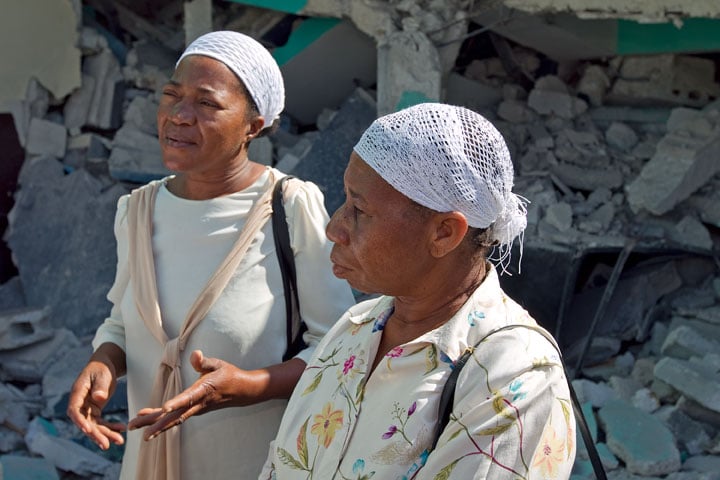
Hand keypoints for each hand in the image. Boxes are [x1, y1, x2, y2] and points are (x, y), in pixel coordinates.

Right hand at [66, 343, 125, 449]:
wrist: (104, 364)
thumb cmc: (102, 367)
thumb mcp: (103, 374)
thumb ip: (100, 386)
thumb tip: (98, 398)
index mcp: (77, 393)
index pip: (74, 410)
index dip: (79, 421)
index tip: (87, 430)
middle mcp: (80, 403)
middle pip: (85, 422)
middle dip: (95, 435)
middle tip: (107, 445)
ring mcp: (87, 408)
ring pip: (94, 425)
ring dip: (105, 434)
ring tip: (119, 441)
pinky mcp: (94, 410)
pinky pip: (101, 422)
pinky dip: (110, 427)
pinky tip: (121, 429)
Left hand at [128, 350, 251, 440]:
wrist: (241, 391)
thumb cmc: (228, 375)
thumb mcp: (218, 364)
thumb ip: (204, 361)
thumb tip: (195, 354)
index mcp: (204, 391)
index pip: (188, 398)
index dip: (176, 403)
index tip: (164, 408)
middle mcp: (198, 404)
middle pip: (174, 415)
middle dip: (154, 421)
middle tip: (134, 425)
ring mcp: (195, 410)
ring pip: (173, 419)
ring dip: (154, 423)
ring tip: (134, 426)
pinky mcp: (194, 411)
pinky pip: (175, 418)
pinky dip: (161, 420)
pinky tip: (148, 419)